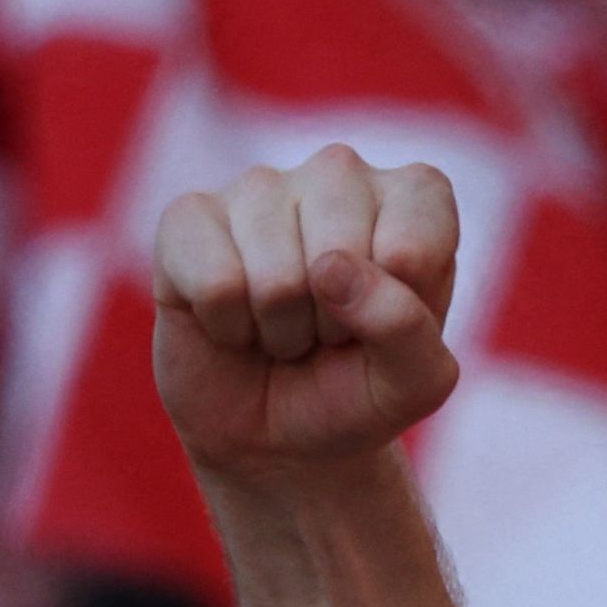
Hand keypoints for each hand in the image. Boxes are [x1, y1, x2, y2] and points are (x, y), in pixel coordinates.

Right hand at [151, 146, 467, 476]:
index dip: (402, 312)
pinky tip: (232, 318)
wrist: (274, 434)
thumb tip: (331, 266)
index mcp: (413, 197)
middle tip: (325, 331)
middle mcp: (340, 173)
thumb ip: (406, 327)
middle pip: (339, 254)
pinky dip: (226, 327)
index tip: (387, 324)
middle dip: (332, 324)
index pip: (416, 246)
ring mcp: (262, 186)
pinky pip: (214, 282)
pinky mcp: (189, 215)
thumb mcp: (413, 383)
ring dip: (279, 330)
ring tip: (282, 326)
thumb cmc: (356, 392)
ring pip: (276, 277)